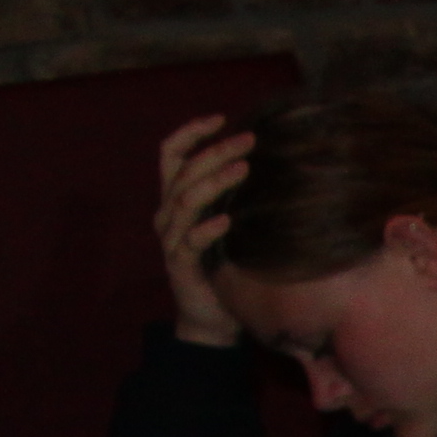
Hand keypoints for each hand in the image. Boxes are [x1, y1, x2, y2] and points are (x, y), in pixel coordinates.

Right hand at [154, 113, 252, 347]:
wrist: (210, 317)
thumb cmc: (224, 264)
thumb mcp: (228, 222)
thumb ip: (234, 195)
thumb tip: (269, 163)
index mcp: (175, 199)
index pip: (170, 154)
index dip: (190, 133)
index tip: (221, 118)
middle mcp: (167, 215)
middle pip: (184, 173)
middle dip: (215, 152)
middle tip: (249, 141)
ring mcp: (172, 240)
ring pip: (185, 202)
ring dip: (214, 183)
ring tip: (244, 170)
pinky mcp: (181, 266)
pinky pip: (190, 243)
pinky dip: (207, 229)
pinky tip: (228, 220)